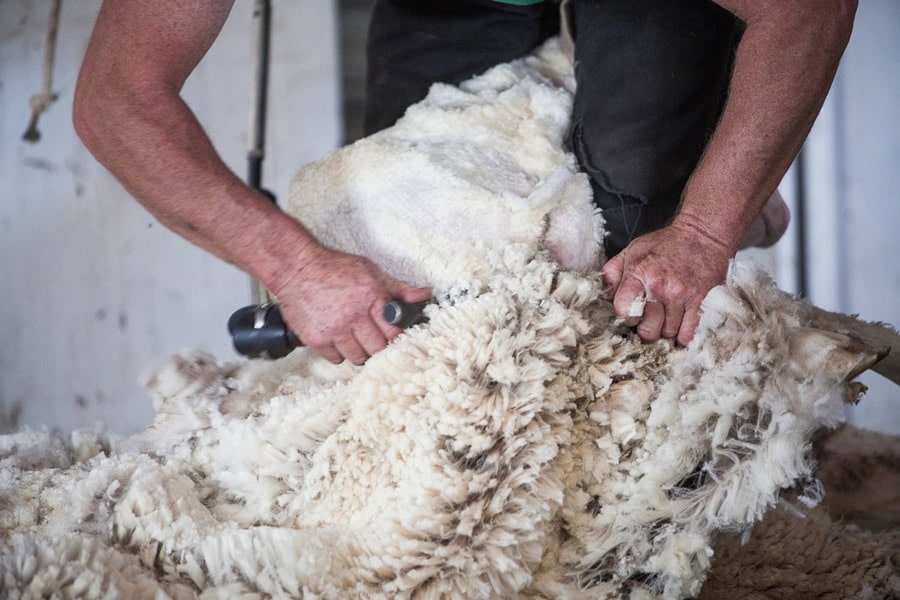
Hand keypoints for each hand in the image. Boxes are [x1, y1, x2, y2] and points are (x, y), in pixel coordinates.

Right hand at [273, 247, 431, 364]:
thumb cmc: (335, 268)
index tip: (393, 336)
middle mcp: (353, 316)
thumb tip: (425, 295)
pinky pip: (336, 359)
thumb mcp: (371, 272)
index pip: (393, 333)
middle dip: (379, 347)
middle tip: (375, 340)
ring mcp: (334, 330)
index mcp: (371, 298)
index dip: (396, 337)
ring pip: (357, 358)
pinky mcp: (316, 339)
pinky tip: (339, 339)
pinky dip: (340, 353)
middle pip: (377, 350)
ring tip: (356, 339)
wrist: (296, 268)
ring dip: (360, 352)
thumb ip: (399, 289)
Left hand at [600, 222, 732, 345]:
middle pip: (647, 330)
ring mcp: (681, 296)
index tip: (631, 314)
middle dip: (646, 329)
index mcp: (638, 273)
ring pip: (668, 333)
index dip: (626, 317)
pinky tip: (679, 326)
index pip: (624, 311)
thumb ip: (614, 273)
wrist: (703, 235)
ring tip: (665, 319)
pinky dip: (683, 335)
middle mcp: (659, 287)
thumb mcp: (633, 251)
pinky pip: (688, 333)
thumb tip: (606, 297)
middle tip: (649, 321)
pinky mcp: (701, 302)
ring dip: (665, 331)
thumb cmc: (666, 244)